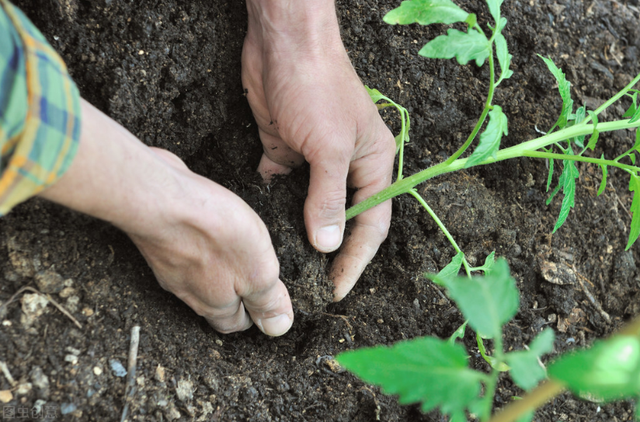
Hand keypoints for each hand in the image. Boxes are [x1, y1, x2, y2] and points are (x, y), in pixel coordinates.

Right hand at [40, 100, 293, 335]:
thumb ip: (267, 299)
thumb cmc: (213, 232)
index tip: (265, 302)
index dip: (253, 315)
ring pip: (195, 280)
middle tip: (250, 280)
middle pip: (213, 304)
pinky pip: (180, 255)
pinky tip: (202, 233)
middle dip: (232, 297)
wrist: (159, 199)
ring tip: (229, 257)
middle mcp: (189, 293)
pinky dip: (194, 250)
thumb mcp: (259, 270)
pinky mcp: (158, 242)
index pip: (235, 324)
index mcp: (216, 304)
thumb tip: (278, 328)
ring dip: (212, 273)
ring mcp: (168, 268)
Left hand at [242, 0, 395, 299]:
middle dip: (331, 255)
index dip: (356, 260)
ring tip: (287, 270)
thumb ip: (329, 198)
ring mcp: (315, 161)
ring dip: (302, 236)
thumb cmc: (317, 87)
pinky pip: (282, 191)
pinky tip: (262, 231)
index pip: (371, 224)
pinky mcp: (285, 153)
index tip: (336, 291)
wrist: (282, 43)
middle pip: (344, 221)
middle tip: (312, 289)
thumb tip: (328, 246)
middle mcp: (348, 167)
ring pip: (311, 209)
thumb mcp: (329, 147)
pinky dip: (274, 209)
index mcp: (374, 165)